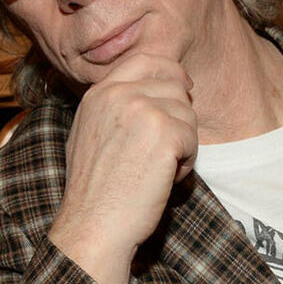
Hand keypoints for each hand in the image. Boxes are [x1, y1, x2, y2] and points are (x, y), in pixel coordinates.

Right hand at [48, 54, 196, 283]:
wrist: (94, 223)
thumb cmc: (93, 189)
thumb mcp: (88, 133)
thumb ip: (112, 106)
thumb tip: (145, 89)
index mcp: (99, 92)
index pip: (146, 60)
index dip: (170, 71)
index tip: (183, 86)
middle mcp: (119, 94)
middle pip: (174, 86)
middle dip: (179, 117)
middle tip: (164, 150)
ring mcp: (142, 111)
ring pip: (187, 113)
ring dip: (183, 143)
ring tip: (157, 169)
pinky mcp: (165, 133)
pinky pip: (193, 138)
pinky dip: (186, 162)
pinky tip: (163, 179)